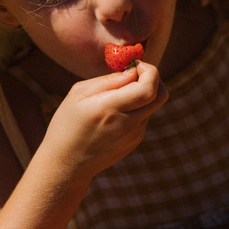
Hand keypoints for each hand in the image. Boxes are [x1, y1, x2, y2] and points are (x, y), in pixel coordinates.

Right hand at [41, 61, 167, 177]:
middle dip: (153, 78)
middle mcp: (127, 123)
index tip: (135, 65)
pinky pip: (144, 117)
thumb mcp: (78, 94)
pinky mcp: (135, 141)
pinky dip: (137, 107)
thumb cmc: (67, 124)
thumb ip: (108, 81)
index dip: (149, 72)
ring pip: (153, 105)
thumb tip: (133, 71)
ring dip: (143, 93)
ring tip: (119, 94)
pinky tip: (116, 111)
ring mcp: (134, 135)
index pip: (149, 88)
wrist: (67, 163)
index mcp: (110, 108)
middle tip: (136, 73)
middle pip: (161, 95)